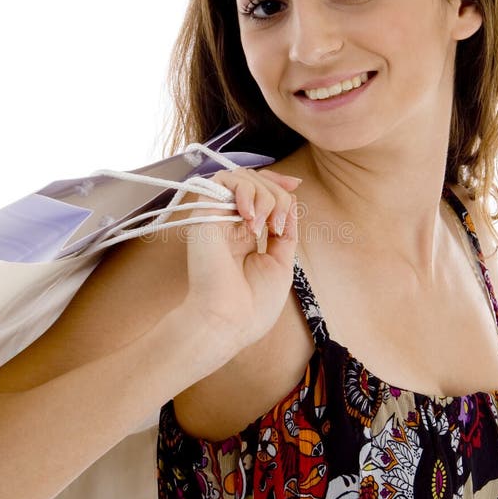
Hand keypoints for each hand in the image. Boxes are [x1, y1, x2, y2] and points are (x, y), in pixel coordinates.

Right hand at [180, 167, 301, 350]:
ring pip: (243, 178)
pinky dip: (244, 190)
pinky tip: (249, 216)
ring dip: (265, 195)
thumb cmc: (252, 304)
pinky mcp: (203, 214)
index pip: (260, 193)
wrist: (228, 320)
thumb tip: (290, 199)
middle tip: (278, 227)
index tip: (294, 186)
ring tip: (265, 227)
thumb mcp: (281, 263)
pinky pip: (223, 179)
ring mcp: (216, 217)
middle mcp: (229, 223)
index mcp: (245, 235)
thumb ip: (284, 231)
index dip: (278, 184)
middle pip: (257, 183)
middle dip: (277, 195)